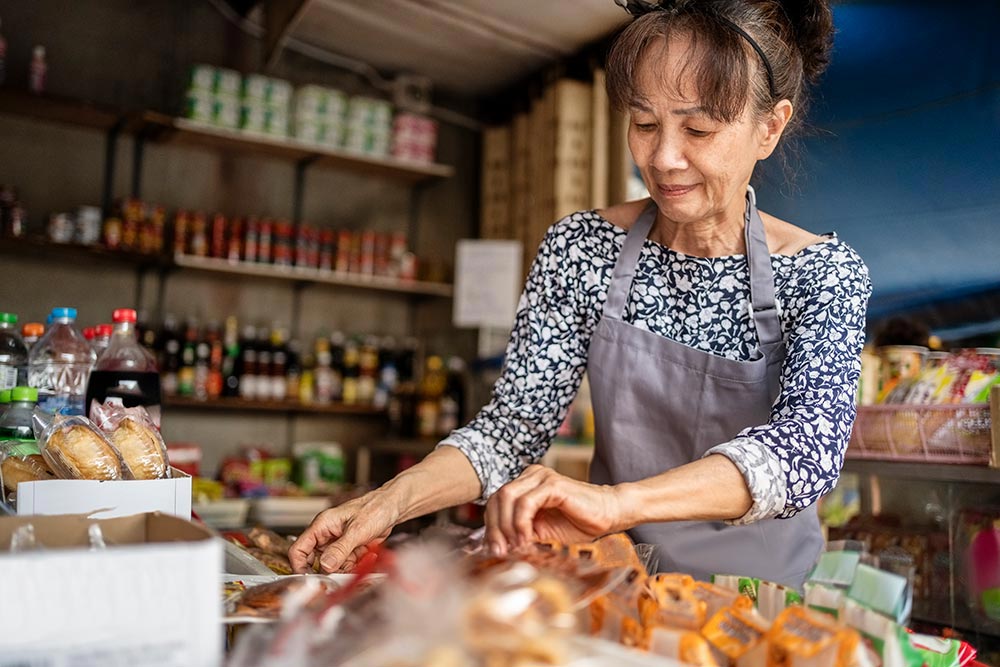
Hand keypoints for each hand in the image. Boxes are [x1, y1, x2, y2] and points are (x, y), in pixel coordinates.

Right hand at [288, 489, 399, 573]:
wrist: (393, 507)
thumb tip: (325, 565)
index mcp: (322, 526)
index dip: (299, 565)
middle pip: (314, 561)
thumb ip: (340, 549)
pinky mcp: (349, 550)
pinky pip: (345, 565)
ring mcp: (338, 544)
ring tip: (358, 561)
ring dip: (343, 569)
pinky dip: (354, 566)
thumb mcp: (357, 530)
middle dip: (325, 571)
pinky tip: (366, 556)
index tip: (308, 578)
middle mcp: (327, 536)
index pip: (299, 549)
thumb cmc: (375, 508)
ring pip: (331, 566)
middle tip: (336, 577)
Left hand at [484, 464, 624, 555]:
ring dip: (506, 526)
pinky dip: (520, 523)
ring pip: (507, 498)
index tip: (493, 550)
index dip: (490, 526)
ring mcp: (541, 477)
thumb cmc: (577, 523)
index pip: (495, 502)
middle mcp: (530, 475)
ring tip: (514, 547)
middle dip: (494, 528)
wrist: (608, 515)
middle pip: (497, 498)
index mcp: (525, 484)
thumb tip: (494, 547)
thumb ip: (518, 533)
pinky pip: (526, 502)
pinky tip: (525, 539)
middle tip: (499, 551)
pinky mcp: (552, 484)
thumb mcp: (540, 532)